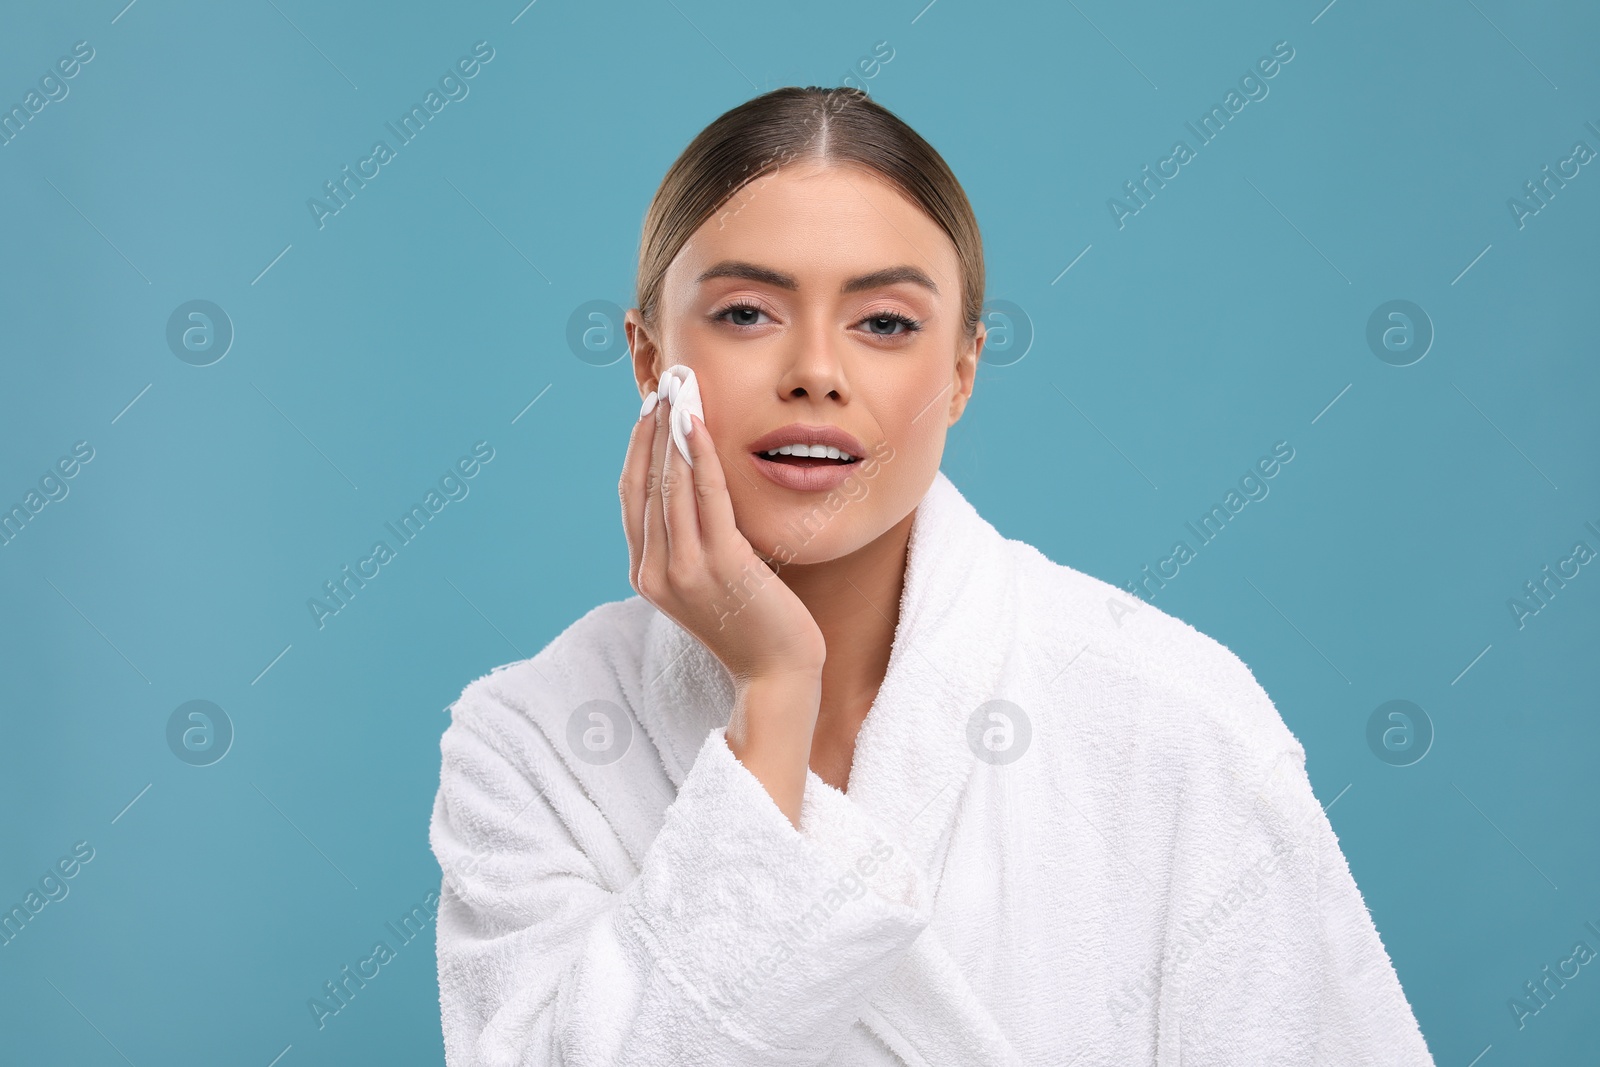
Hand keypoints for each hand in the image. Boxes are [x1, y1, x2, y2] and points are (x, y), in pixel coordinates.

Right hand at [620, 392, 826, 684]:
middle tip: (664, 382)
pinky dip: (700, 456)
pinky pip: (706, 497)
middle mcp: (656, 573)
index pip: (631, 497)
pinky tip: (697, 424)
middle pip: (646, 483)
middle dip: (652, 427)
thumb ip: (692, 541)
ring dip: (674, 430)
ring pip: (671, 485)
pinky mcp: (721, 566)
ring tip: (681, 390)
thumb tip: (694, 486)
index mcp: (646, 575)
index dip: (637, 447)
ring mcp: (685, 571)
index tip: (649, 407)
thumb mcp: (710, 579)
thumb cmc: (752, 622)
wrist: (777, 673)